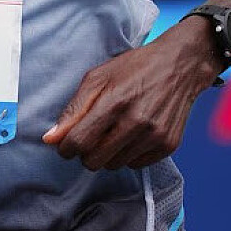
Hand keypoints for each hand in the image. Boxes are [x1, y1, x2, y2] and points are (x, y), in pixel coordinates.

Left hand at [41, 23, 219, 169]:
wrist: (180, 65)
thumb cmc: (134, 68)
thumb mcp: (97, 78)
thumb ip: (73, 109)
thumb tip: (50, 139)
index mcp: (114, 101)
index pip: (79, 143)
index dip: (66, 148)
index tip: (66, 144)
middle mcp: (137, 121)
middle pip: (95, 161)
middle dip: (85, 152)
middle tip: (90, 136)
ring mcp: (155, 136)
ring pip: (114, 165)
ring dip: (108, 153)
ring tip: (115, 130)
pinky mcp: (169, 145)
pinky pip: (136, 165)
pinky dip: (128, 154)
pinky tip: (132, 134)